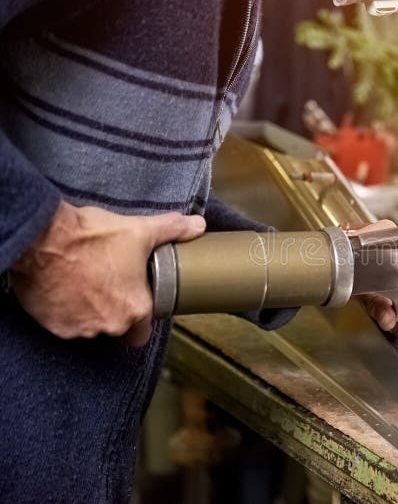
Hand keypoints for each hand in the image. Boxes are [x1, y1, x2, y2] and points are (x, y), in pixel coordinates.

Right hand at [10, 201, 205, 345]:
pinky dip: (64, 310)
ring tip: (85, 282)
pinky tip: (64, 288)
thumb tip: (198, 225)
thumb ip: (172, 230)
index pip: (144, 330)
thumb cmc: (93, 237)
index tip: (135, 297)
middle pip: (117, 329)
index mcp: (135, 309)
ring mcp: (78, 328)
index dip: (141, 315)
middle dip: (115, 312)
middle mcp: (108, 326)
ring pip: (89, 327)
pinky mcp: (51, 324)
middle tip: (109, 285)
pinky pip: (63, 323)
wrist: (41, 238)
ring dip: (89, 311)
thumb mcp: (140, 230)